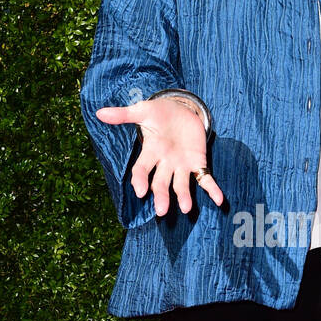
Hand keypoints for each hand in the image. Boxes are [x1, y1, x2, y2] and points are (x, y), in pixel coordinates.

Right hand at [95, 97, 223, 216]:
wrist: (182, 109)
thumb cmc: (160, 113)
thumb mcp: (143, 110)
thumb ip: (124, 115)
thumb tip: (100, 113)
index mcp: (150, 153)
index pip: (142, 170)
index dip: (141, 180)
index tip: (141, 192)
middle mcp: (165, 163)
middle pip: (161, 183)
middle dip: (161, 196)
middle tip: (162, 211)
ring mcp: (182, 165)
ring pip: (182, 185)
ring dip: (184, 197)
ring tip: (186, 208)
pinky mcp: (198, 163)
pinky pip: (205, 179)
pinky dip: (213, 190)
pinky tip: (220, 200)